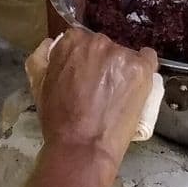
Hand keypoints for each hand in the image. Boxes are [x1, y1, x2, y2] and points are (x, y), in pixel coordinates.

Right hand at [25, 29, 157, 186]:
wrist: (82, 146)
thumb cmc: (59, 120)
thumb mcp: (38, 85)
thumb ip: (40, 59)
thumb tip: (51, 44)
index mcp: (72, 41)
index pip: (82, 40)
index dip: (85, 59)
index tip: (87, 74)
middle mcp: (97, 42)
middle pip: (105, 46)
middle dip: (104, 63)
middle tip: (102, 87)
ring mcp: (121, 55)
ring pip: (125, 55)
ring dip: (123, 69)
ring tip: (118, 94)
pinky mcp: (141, 69)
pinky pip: (149, 59)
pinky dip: (145, 70)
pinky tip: (138, 85)